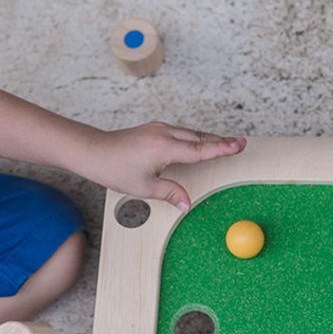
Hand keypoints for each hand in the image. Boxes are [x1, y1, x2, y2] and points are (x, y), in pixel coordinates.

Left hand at [84, 121, 245, 210]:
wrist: (92, 150)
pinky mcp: (155, 129)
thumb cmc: (114, 168)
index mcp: (164, 148)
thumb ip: (170, 193)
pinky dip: (195, 138)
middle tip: (240, 143)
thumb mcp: (144, 187)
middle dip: (221, 141)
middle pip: (200, 138)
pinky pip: (182, 133)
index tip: (238, 145)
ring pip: (191, 134)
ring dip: (209, 139)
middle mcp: (164, 134)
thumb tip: (187, 204)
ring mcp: (159, 129)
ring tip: (226, 144)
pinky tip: (200, 143)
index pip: (200, 149)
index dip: (221, 148)